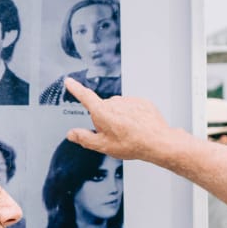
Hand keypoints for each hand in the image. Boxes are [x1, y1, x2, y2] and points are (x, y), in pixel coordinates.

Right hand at [63, 78, 183, 162]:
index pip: (85, 96)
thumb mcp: (103, 145)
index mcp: (102, 111)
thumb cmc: (131, 144)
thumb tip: (71, 134)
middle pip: (104, 109)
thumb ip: (84, 138)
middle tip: (115, 135)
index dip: (75, 89)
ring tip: (129, 133)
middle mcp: (115, 102)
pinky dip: (133, 116)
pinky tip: (138, 128)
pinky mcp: (142, 102)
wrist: (157, 141)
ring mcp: (129, 100)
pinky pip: (132, 108)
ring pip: (119, 109)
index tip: (69, 82)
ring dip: (120, 118)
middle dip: (106, 119)